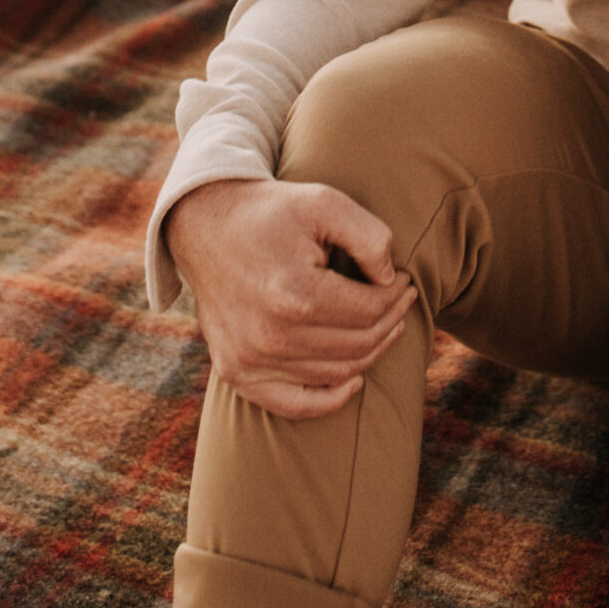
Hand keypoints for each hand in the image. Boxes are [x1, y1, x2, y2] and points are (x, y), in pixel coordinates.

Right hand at [165, 177, 417, 418]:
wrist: (205, 225)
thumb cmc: (272, 212)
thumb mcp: (324, 202)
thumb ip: (369, 236)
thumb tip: (390, 279)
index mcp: (295, 293)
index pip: (369, 310)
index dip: (396, 295)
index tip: (403, 278)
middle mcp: (271, 335)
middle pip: (358, 345)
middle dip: (391, 321)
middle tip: (401, 300)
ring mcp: (250, 359)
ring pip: (336, 374)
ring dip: (371, 352)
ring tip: (384, 324)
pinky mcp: (236, 372)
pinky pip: (293, 405)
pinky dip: (329, 400)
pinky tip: (353, 381)